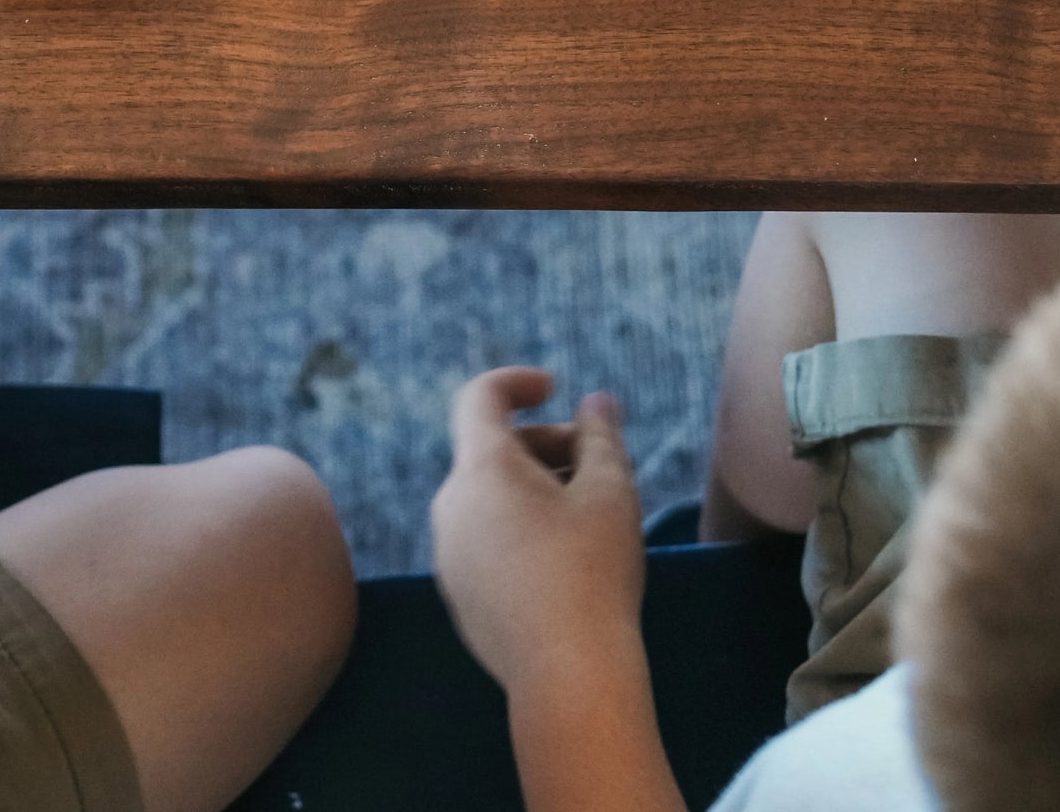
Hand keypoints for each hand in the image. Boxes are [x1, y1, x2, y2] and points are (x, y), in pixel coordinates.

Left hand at [431, 366, 645, 695]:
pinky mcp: (458, 595)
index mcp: (480, 469)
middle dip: (545, 445)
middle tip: (599, 467)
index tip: (555, 389)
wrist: (569, 678)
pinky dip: (519, 531)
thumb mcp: (611, 493)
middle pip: (492, 450)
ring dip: (534, 490)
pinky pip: (485, 540)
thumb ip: (601, 436)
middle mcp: (451, 504)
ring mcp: (449, 553)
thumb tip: (595, 402)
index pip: (480, 397)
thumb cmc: (594, 574)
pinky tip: (566, 564)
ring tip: (589, 516)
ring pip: (489, 498)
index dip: (517, 382)